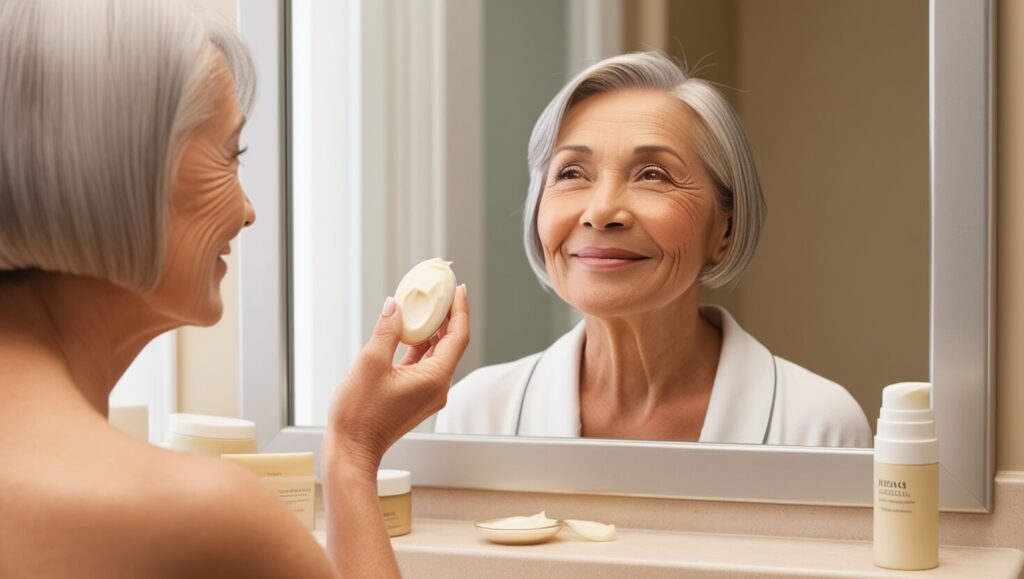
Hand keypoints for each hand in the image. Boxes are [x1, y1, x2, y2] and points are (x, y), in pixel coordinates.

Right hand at [323, 285, 468, 474]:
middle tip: (441, 291)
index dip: (460, 310)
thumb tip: (394, 306)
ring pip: (436, 354)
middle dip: (446, 316)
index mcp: (435, 379)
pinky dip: (418, 346)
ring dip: (431, 330)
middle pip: (450, 344)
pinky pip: (423, 364)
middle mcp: (437, 387)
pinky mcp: (414, 396)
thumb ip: (387, 331)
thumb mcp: (371, 363)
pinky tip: (408, 330)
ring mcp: (426, 393)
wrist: (351, 451)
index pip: (458, 337)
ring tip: (425, 305)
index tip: (458, 289)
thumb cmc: (360, 415)